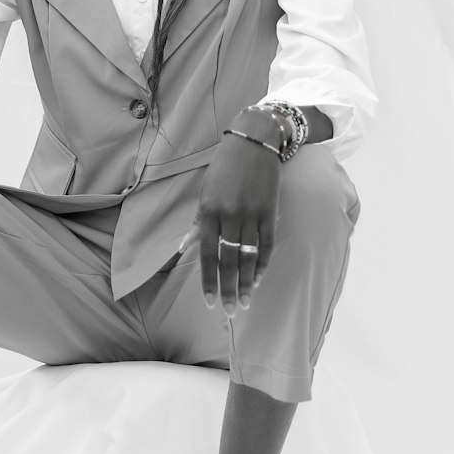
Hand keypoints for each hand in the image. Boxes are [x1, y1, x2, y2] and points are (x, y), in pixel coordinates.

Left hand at [196, 134, 279, 317]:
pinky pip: (267, 244)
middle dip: (229, 289)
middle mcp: (229, 215)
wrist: (254, 141)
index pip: (206, 254)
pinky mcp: (270, 211)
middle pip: (228, 261)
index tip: (210, 302)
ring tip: (245, 303)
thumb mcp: (205, 191)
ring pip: (248, 257)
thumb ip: (197, 222)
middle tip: (230, 312)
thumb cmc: (225, 167)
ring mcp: (251, 214)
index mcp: (209, 211)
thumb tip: (183, 248)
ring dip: (247, 283)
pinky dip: (263, 264)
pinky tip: (259, 279)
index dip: (208, 280)